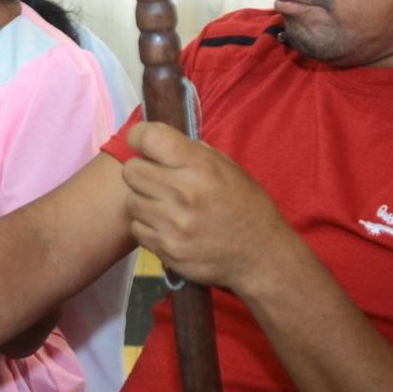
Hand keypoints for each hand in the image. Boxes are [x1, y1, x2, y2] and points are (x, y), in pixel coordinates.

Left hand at [121, 121, 293, 292]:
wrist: (261, 256)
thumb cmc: (246, 206)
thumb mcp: (228, 168)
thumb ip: (192, 152)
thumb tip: (156, 140)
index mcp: (201, 166)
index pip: (149, 137)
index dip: (139, 135)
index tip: (141, 141)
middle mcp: (185, 192)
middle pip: (131, 170)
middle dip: (141, 170)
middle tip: (156, 177)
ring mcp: (174, 224)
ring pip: (131, 200)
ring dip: (143, 199)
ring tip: (165, 203)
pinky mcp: (167, 249)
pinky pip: (137, 228)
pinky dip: (147, 225)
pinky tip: (167, 224)